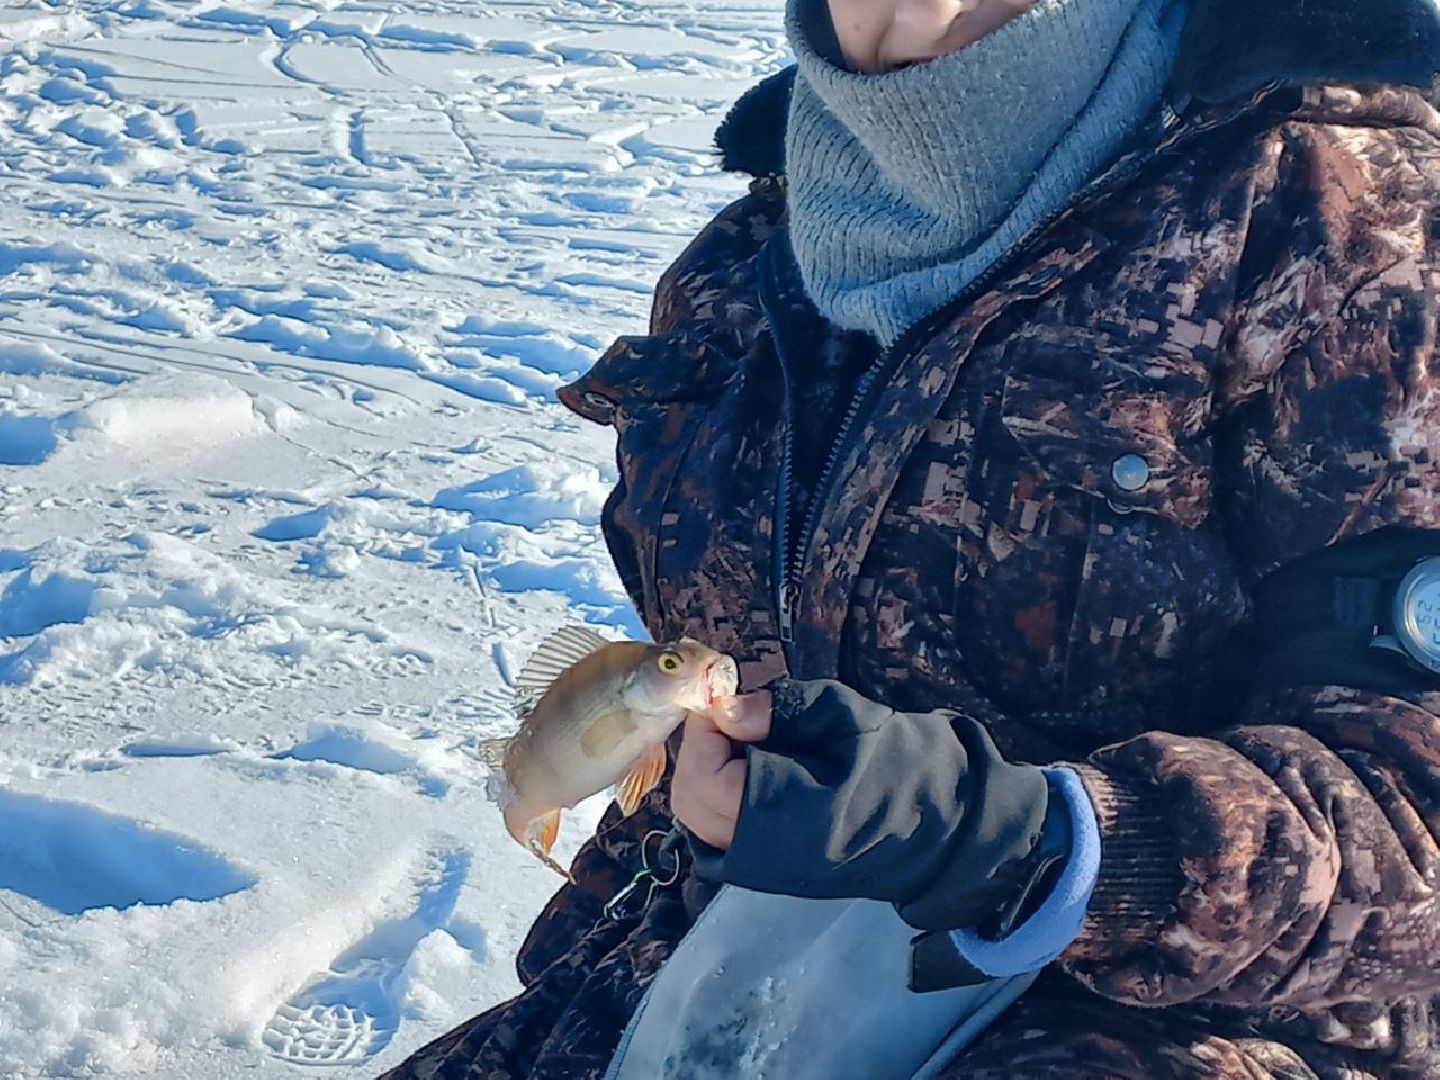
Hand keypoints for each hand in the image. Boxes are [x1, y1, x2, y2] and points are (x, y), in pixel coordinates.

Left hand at [678, 679, 1056, 935]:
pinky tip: (745, 767)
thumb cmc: (898, 761)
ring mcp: (769, 870)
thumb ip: (778, 711)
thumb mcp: (842, 716)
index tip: (722, 699)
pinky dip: (716, 798)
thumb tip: (723, 709)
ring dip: (703, 773)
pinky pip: (719, 835)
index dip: (705, 735)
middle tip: (725, 716)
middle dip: (698, 753)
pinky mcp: (774, 871)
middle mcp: (769, 854)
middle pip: (692, 805)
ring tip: (737, 737)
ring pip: (700, 822)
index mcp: (790, 817)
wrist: (943, 824)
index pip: (709, 781)